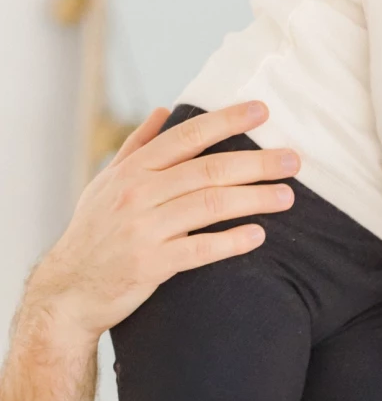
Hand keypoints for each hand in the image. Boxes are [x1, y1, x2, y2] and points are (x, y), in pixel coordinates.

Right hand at [26, 104, 297, 343]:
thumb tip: (163, 110)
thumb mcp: (106, 183)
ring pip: (209, 205)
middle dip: (256, 162)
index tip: (262, 110)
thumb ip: (137, 146)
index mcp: (132, 170)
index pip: (187, 137)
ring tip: (287, 197)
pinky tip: (259, 236)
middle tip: (293, 160)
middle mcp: (138, 193)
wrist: (69, 290)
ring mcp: (144, 228)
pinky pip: (200, 250)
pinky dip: (231, 242)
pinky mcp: (151, 264)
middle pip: (208, 170)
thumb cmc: (94, 232)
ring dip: (253, 199)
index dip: (226, 121)